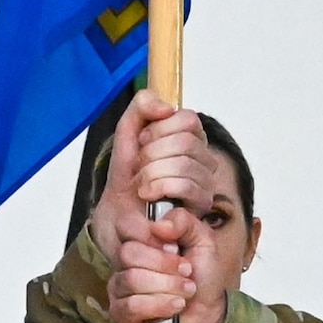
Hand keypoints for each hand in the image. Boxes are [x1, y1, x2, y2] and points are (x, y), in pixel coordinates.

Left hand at [88, 92, 213, 259]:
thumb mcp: (127, 134)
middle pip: (186, 142)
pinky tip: (148, 193)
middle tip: (139, 166)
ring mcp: (206, 182)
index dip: (159, 129)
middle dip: (152, 153)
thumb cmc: (127, 177)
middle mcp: (203, 160)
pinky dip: (160, 186)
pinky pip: (187, 185)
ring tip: (142, 183)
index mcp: (190, 139)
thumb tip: (165, 107)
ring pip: (185, 163)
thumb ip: (142, 107)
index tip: (142, 143)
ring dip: (153, 171)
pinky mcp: (202, 205)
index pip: (189, 120)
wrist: (117, 215)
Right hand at [109, 203, 227, 322]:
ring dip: (167, 286)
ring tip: (186, 291)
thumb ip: (184, 221)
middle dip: (164, 264)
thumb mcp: (203, 241)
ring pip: (131, 279)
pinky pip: (131, 305)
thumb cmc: (204, 279)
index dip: (151, 235)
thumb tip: (159, 224)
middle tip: (186, 271)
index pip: (126, 225)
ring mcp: (121, 288)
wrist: (210, 315)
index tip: (175, 247)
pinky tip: (175, 306)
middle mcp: (127, 263)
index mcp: (143, 241)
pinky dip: (159, 305)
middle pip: (128, 253)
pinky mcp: (121, 314)